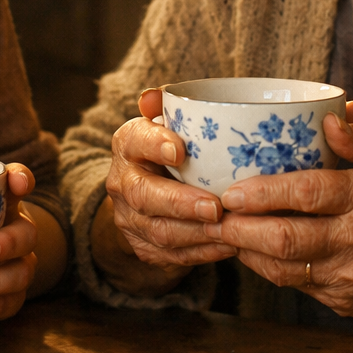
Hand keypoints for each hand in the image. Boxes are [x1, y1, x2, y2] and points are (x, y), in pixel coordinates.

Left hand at [0, 164, 37, 321]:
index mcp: (4, 203)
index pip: (20, 183)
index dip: (22, 180)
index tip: (16, 183)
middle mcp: (18, 232)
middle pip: (27, 235)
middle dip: (6, 244)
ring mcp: (19, 266)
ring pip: (20, 275)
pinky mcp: (11, 296)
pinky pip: (3, 305)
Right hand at [95, 88, 235, 294]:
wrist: (145, 191)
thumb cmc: (170, 148)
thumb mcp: (168, 122)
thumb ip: (169, 106)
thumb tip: (155, 96)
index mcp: (128, 144)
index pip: (136, 141)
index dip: (156, 145)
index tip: (181, 150)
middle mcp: (122, 182)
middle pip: (146, 196)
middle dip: (182, 203)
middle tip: (215, 207)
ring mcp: (130, 219)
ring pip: (161, 231)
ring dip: (197, 233)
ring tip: (230, 230)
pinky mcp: (144, 247)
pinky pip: (174, 256)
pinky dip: (204, 253)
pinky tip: (230, 246)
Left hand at [219, 111, 352, 352]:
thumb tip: (329, 116)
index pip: (309, 193)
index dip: (264, 192)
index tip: (232, 188)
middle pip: (286, 238)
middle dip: (241, 227)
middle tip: (215, 211)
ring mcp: (348, 276)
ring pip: (283, 268)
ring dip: (246, 249)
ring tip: (223, 228)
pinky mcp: (340, 300)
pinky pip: (294, 284)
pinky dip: (266, 266)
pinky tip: (250, 248)